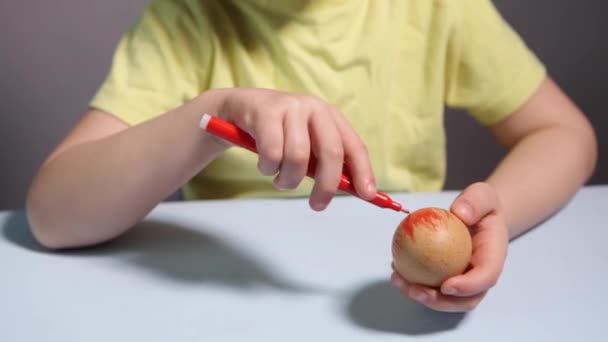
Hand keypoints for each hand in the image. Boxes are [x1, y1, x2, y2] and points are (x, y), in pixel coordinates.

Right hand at [205, 88, 376, 209]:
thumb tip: (353, 189)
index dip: (363, 172)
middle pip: (331, 152)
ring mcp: (290, 107)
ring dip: (288, 179)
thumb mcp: (305, 144)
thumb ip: (325, 163)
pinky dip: (268, 168)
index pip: (354, 146)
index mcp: (330, 116)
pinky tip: (265, 165)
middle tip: (317, 205)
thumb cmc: (277, 132)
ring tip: (280, 179)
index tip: (368, 195)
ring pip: (298, 157)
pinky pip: (272, 153)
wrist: (238, 109)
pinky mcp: (265, 112)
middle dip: (327, 185)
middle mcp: (314, 108)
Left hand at [390, 182, 508, 311]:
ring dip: (421, 296)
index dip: (468, 287)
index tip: (446, 285)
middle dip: (439, 301)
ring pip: (446, 300)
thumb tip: (461, 213)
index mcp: (493, 257)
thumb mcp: (483, 194)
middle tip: (414, 289)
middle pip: (465, 300)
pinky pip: (431, 286)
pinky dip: (413, 282)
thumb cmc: (481, 206)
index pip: (486, 278)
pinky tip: (395, 268)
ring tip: (398, 280)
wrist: (478, 215)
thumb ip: (475, 201)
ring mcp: (465, 281)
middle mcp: (481, 275)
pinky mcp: (448, 278)